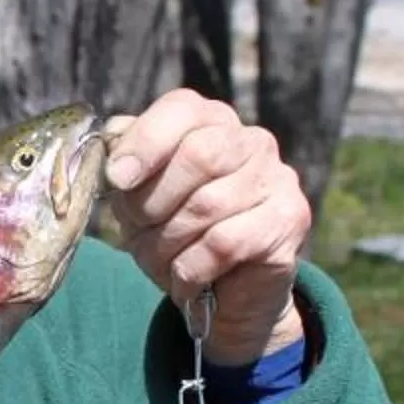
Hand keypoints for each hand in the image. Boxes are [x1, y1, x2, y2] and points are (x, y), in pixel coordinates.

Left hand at [101, 90, 311, 364]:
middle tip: (141, 230)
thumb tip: (114, 135)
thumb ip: (126, 161)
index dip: (144, 143)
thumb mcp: (140, 197)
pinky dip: (192, 268)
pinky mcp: (290, 220)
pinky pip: (224, 243)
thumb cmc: (177, 233)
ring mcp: (277, 178)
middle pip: (198, 155)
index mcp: (212, 121)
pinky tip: (186, 279)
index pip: (181, 109)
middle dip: (154, 202)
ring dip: (168, 244)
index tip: (117, 179)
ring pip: (207, 206)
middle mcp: (252, 141)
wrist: (226, 293)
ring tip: (162, 261)